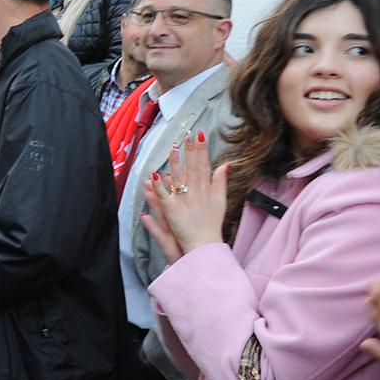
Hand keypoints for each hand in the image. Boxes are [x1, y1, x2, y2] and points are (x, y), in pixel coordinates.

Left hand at [141, 132, 227, 261]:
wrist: (205, 245)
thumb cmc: (212, 223)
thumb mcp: (220, 201)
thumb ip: (220, 182)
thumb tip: (225, 165)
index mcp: (206, 190)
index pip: (204, 166)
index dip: (202, 150)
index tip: (200, 134)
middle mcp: (196, 194)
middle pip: (193, 169)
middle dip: (191, 151)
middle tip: (189, 135)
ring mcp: (184, 202)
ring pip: (179, 179)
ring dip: (176, 164)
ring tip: (173, 148)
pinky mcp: (172, 212)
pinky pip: (165, 197)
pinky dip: (160, 186)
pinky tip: (155, 175)